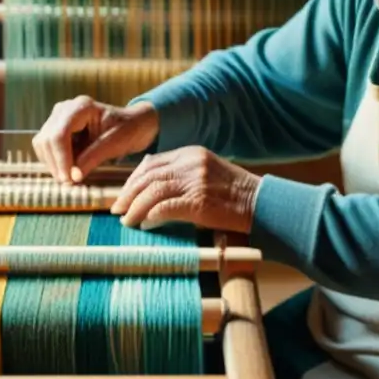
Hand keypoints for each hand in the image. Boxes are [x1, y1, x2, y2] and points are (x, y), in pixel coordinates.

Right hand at [32, 96, 159, 182]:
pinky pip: (46, 148)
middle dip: (56, 164)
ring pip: (42, 144)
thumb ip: (93, 158)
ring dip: (53, 164)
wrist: (132, 124)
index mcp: (81, 107)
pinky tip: (69, 169)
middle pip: (47, 139)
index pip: (59, 134)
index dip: (61, 159)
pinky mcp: (56, 129)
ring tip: (71, 177)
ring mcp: (58, 118)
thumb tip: (73, 177)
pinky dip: (54, 162)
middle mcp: (65, 109)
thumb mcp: (114, 144)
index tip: (69, 178)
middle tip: (70, 183)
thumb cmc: (127, 130)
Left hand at [110, 146, 261, 233]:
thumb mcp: (207, 171)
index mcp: (191, 153)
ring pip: (153, 191)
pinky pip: (165, 208)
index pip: (151, 163)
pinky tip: (146, 225)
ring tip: (127, 220)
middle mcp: (191, 163)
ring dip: (135, 208)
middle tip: (117, 209)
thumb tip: (150, 176)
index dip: (133, 179)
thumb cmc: (233, 193)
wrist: (261, 203)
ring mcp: (195, 181)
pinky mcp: (199, 201)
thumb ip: (181, 171)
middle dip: (128, 194)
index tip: (123, 194)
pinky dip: (151, 216)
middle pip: (148, 176)